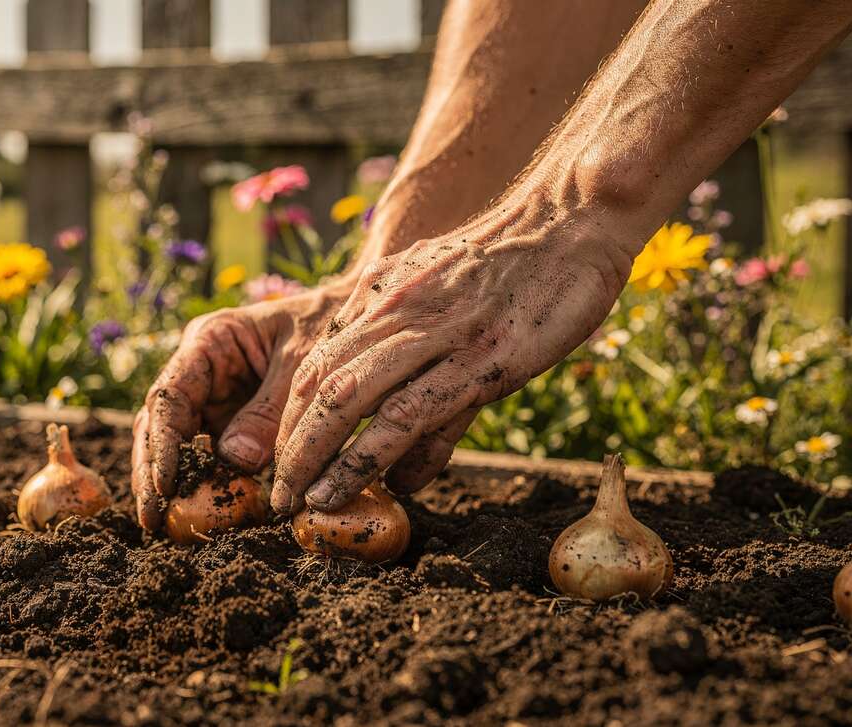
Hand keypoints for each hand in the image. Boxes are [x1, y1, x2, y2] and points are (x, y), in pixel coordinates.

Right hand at [131, 284, 349, 530]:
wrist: (363, 321)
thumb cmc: (331, 327)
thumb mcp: (305, 364)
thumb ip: (271, 409)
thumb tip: (235, 460)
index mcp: (210, 341)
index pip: (170, 395)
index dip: (163, 442)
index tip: (164, 483)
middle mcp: (201, 371)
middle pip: (160, 424)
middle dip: (151, 471)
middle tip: (151, 518)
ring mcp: (214, 399)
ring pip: (178, 445)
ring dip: (169, 484)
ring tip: (160, 525)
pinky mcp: (232, 424)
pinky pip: (211, 457)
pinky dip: (205, 485)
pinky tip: (198, 517)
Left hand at [270, 198, 634, 513]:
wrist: (572, 220)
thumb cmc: (514, 262)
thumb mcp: (440, 285)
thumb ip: (408, 336)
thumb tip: (388, 392)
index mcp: (383, 296)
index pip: (316, 364)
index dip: (291, 417)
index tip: (282, 459)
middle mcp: (398, 313)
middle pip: (320, 386)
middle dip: (292, 447)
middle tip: (279, 495)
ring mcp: (438, 335)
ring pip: (354, 400)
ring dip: (322, 457)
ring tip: (305, 503)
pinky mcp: (482, 359)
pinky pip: (416, 413)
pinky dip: (382, 453)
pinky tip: (378, 487)